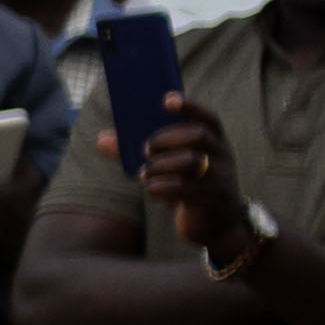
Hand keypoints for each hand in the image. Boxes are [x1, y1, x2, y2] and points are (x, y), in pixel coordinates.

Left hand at [146, 106, 257, 264]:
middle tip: (145, 148)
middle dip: (167, 138)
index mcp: (215, 142)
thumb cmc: (190, 187)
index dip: (189, 106)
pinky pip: (186, 189)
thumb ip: (137, 153)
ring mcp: (219, 178)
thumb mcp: (169, 168)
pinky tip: (152, 189)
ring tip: (145, 173)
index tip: (167, 99)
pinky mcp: (211, 200)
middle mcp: (222, 156)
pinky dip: (163, 187)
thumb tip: (102, 139)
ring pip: (192, 162)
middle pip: (198, 136)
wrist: (217, 224)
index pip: (207, 118)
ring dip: (161, 165)